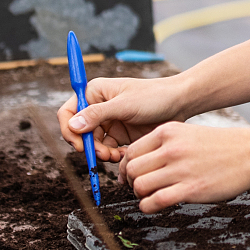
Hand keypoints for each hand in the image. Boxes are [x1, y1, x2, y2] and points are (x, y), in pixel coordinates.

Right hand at [60, 76, 190, 169]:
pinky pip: (108, 149)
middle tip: (103, 155)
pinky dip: (113, 155)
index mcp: (95, 93)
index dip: (70, 130)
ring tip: (116, 156)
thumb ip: (97, 115)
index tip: (80, 145)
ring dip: (101, 153)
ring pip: (94, 144)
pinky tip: (124, 155)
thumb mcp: (125, 105)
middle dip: (89, 146)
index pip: (68, 112)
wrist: (180, 103)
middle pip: (80, 133)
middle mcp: (99, 107)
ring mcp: (110, 122)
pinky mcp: (121, 134)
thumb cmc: (154, 96)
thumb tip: (72, 125)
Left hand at [121, 120, 249, 212]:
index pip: (131, 152)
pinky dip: (148, 207)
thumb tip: (143, 163)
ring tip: (151, 197)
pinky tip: (155, 206)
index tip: (131, 176)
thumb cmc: (223, 146)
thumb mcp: (189, 133)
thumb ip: (166, 145)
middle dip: (131, 182)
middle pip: (132, 169)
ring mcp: (181, 169)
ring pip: (140, 186)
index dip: (127, 168)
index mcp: (168, 132)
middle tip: (140, 189)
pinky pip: (155, 201)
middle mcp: (171, 149)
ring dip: (141, 195)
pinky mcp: (191, 189)